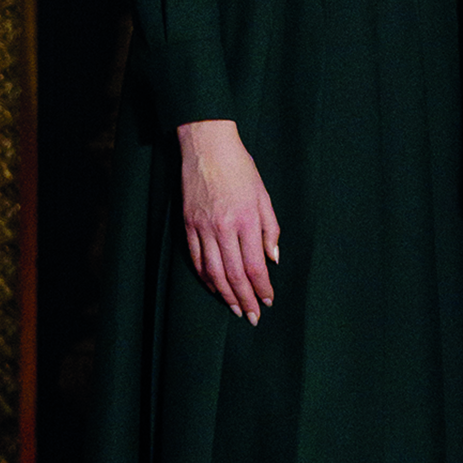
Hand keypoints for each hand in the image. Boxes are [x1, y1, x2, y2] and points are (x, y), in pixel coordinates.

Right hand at [178, 118, 280, 319]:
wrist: (207, 146)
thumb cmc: (240, 168)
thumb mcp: (263, 195)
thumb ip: (270, 229)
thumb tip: (274, 260)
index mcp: (246, 220)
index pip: (255, 266)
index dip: (262, 288)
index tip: (268, 301)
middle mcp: (223, 228)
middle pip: (234, 275)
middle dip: (245, 299)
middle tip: (253, 316)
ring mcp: (202, 228)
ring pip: (213, 272)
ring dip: (225, 294)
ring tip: (235, 309)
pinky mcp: (187, 225)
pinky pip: (195, 259)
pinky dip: (205, 278)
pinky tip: (214, 288)